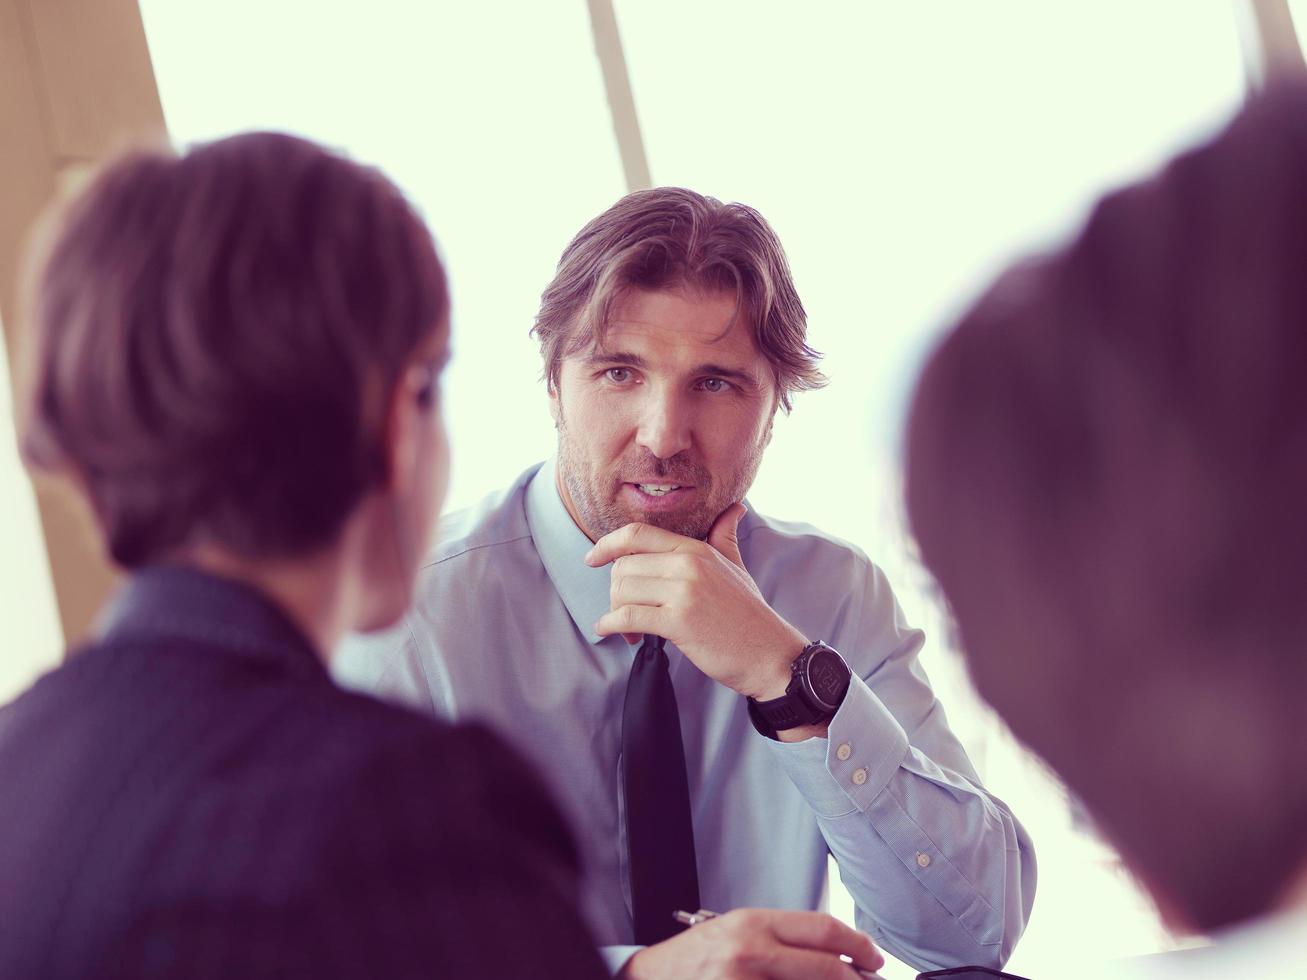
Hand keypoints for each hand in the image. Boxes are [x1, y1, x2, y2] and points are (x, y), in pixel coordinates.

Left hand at [585, 504, 804, 700]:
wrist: (770, 653)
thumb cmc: (749, 614)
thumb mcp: (737, 566)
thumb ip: (725, 535)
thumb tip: (735, 508)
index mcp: (695, 550)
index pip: (638, 534)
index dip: (607, 544)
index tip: (592, 558)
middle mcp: (688, 565)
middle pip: (623, 566)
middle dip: (615, 591)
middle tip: (624, 611)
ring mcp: (684, 592)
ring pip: (622, 591)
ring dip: (615, 612)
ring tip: (629, 630)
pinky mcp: (679, 621)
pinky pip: (628, 617)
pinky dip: (612, 627)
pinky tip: (616, 634)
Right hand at [616, 908, 882, 979]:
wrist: (650, 979)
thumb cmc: (693, 959)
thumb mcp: (736, 932)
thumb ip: (782, 940)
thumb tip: (833, 953)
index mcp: (752, 924)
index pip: (822, 929)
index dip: (857, 944)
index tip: (872, 957)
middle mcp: (750, 951)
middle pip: (826, 966)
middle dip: (855, 978)